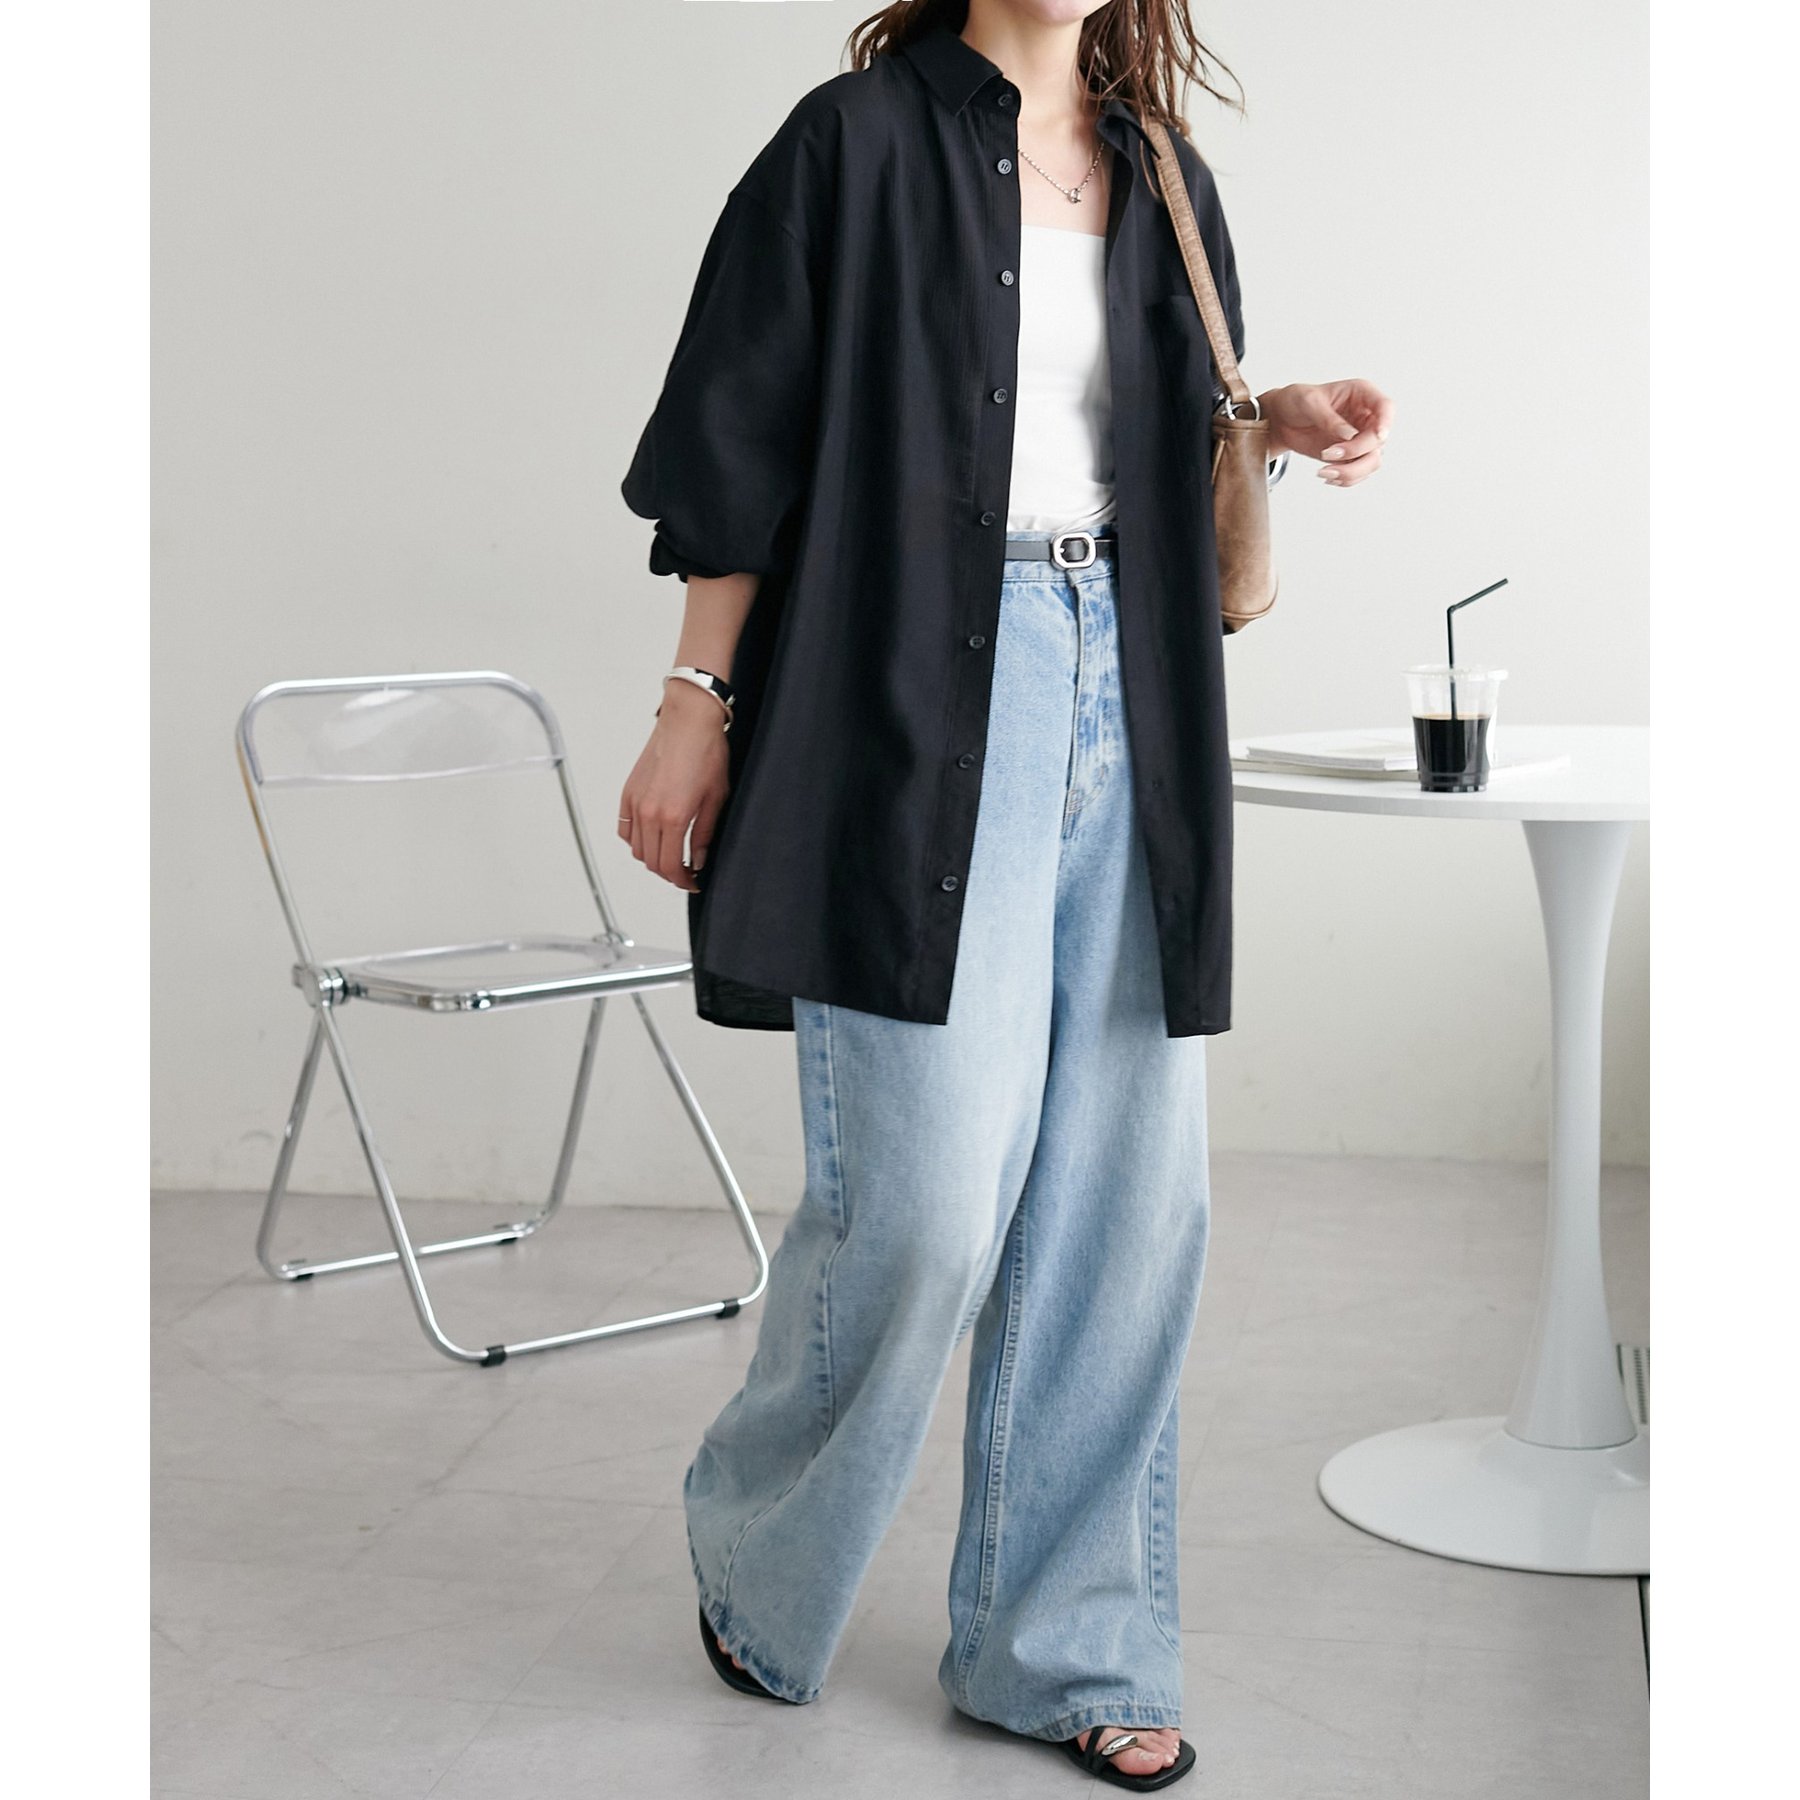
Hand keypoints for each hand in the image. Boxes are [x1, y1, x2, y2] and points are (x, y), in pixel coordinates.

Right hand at [616, 681, 730, 892]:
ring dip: (653, 859)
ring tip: (671, 856)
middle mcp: (649, 813)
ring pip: (637, 849)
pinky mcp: (628, 793)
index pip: (670, 866)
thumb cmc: (706, 753)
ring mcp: (635, 802)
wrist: (688, 721)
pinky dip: (636, 841)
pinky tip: (652, 838)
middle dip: (670, 874)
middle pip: (652, 862)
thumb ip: (703, 835)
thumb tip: (698, 860)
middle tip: (686, 872)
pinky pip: (625, 829)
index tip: (693, 883)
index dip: (683, 881)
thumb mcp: (715, 799)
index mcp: (673, 817)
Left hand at [1256, 379, 1393, 486]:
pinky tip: (1327, 475)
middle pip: (1379, 441)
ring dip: (1351, 472)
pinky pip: (1358, 473)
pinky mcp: (1350, 456)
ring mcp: (1360, 438)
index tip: (1377, 436)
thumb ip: (1330, 419)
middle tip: (1328, 454)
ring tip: (1324, 472)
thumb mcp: (1309, 402)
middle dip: (1357, 452)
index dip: (1386, 423)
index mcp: (1362, 395)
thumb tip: (1349, 435)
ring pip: (1372, 461)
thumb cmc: (1296, 401)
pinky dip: (1344, 479)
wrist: (1281, 420)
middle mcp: (1366, 417)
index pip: (1385, 407)